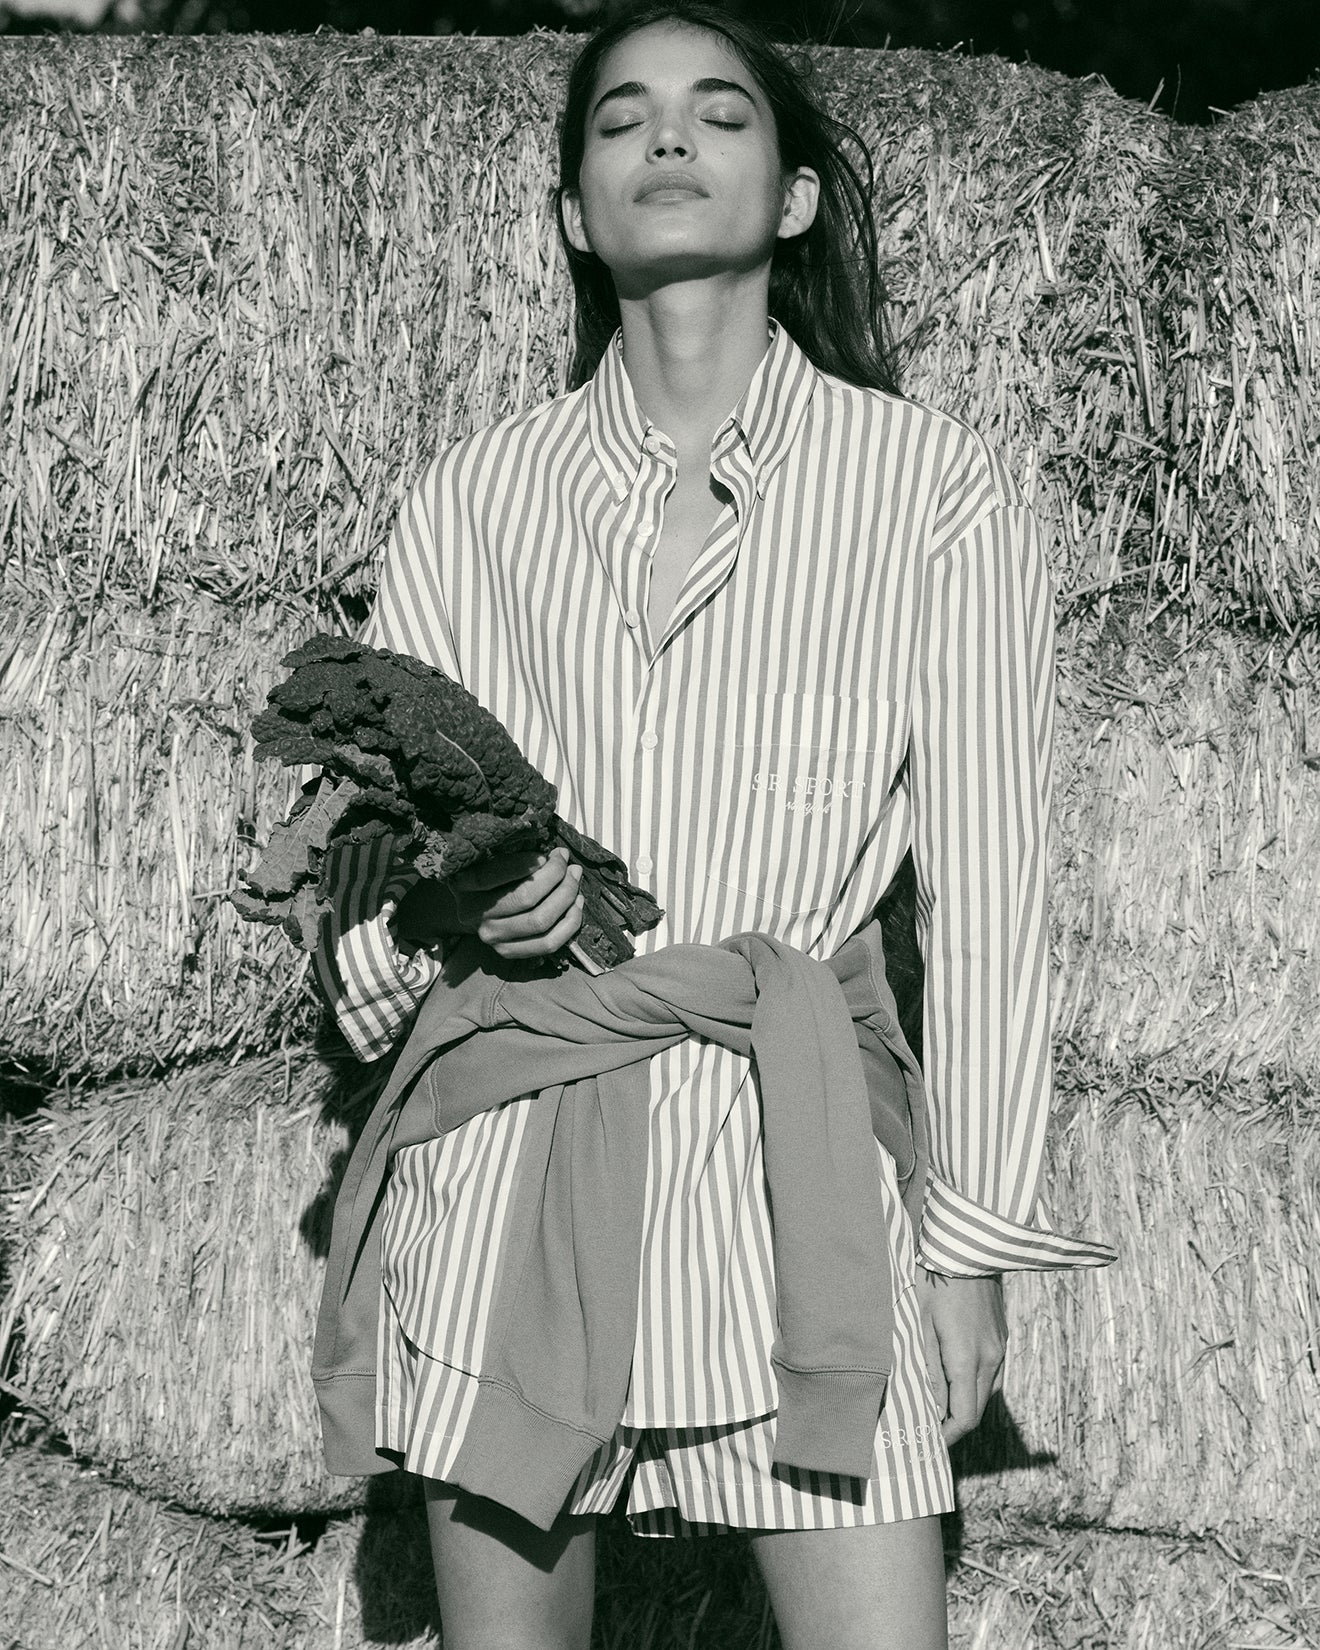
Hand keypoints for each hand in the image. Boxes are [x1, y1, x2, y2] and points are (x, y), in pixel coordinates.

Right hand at [396, 846, 584, 959]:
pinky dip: (570, 923)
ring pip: (540, 922)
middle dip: (556, 877)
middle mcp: (473, 915)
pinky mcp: (509, 953)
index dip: (524, 864)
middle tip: (568, 864)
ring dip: (567, 897)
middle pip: (525, 899)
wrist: (474, 909)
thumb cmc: (489, 876)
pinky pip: (548, 943)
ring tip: (575, 879)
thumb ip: (513, 853)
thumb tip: (558, 854)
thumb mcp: (489, 858)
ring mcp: (491, 938)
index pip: (491, 876)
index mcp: (463, 885)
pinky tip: (577, 903)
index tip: (546, 855)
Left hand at [913, 1270, 1006, 1446]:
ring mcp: (1000, 1347)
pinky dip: (974, 1386)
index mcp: (967, 1358)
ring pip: (986, 1393)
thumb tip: (932, 1407)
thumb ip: (928, 1369)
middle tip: (928, 1428)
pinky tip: (955, 1378)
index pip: (964, 1417)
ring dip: (965, 1405)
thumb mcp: (921, 1324)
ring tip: (938, 1405)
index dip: (948, 1436)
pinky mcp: (1002, 1337)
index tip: (930, 1443)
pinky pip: (992, 1374)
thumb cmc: (934, 1280)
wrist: (967, 1246)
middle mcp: (991, 1358)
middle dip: (954, 1424)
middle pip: (976, 1409)